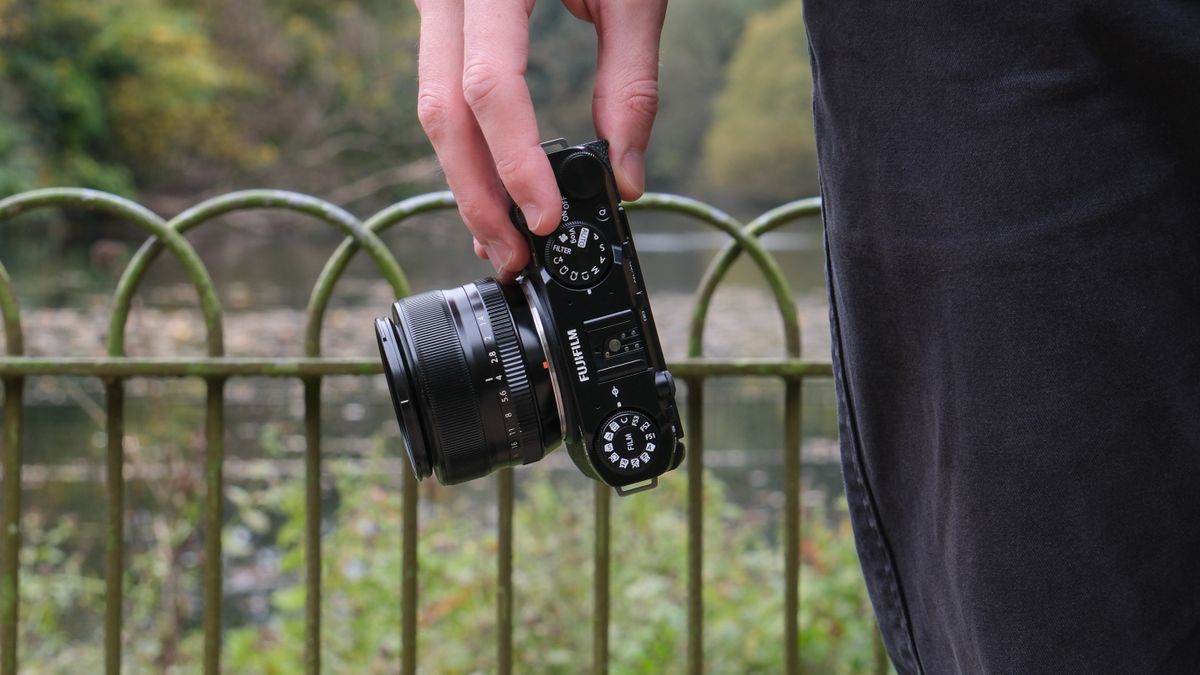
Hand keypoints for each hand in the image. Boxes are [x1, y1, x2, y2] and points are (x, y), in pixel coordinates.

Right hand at [414, 0, 667, 279]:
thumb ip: (631, 80)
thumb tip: (625, 175)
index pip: (490, 86)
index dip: (515, 161)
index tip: (546, 218)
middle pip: (444, 113)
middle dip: (479, 198)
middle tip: (514, 257)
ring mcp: (437, 5)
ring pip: (433, 109)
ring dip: (467, 183)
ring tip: (504, 241)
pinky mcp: (444, 21)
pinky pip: (442, 91)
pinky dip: (467, 149)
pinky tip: (490, 190)